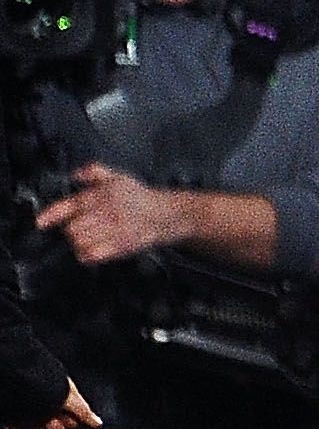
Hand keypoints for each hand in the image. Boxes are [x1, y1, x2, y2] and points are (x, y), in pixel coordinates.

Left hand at [7, 382, 93, 428]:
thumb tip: (98, 423)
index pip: (69, 415)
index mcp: (60, 395)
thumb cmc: (48, 385)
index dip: (69, 422)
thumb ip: (85, 412)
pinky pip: (19, 428)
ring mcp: (30, 408)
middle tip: (51, 424)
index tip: (66, 422)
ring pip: (36, 427)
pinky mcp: (15, 414)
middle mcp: (45, 400)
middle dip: (54, 427)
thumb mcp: (72, 399)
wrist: (24, 383)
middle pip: (53, 423)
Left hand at [36, 165, 189, 266]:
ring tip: (88, 238)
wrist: (167, 215)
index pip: (68, 207)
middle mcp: (104, 214)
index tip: (41, 223)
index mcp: (100, 196)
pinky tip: (93, 250)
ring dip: (80, 243)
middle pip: (71, 229)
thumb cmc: (141, 197)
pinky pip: (92, 256)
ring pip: (80, 243)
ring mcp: (112, 232)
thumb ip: (94, 171)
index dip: (50, 216)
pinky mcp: (120, 247)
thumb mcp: (118, 177)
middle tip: (81, 228)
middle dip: (72, 230)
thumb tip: (75, 174)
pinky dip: (87, 255)